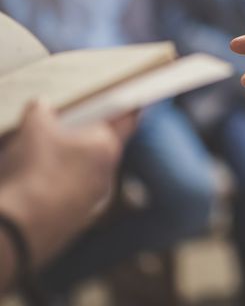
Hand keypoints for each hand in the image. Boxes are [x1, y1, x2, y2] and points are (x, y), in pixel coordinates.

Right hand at [0, 102, 127, 267]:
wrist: (18, 229)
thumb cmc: (34, 171)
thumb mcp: (32, 128)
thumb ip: (41, 111)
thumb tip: (42, 106)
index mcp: (106, 146)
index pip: (127, 121)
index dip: (129, 110)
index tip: (135, 104)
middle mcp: (107, 173)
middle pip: (99, 148)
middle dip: (81, 139)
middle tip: (57, 132)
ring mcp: (94, 200)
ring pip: (84, 174)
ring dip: (69, 167)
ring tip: (37, 163)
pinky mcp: (77, 222)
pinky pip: (69, 197)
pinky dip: (56, 190)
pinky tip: (34, 189)